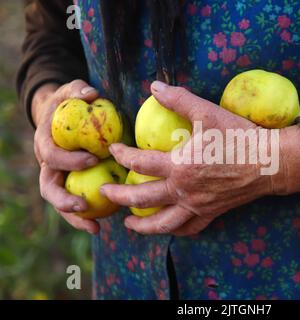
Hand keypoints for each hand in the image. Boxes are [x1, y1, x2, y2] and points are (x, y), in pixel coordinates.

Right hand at [33, 80, 99, 233]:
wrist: (63, 118)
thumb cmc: (70, 104)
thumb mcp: (71, 91)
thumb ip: (78, 90)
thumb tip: (91, 93)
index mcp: (46, 144)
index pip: (51, 156)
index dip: (68, 160)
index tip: (92, 159)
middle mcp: (48, 165)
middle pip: (49, 188)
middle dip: (64, 200)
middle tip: (84, 206)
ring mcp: (59, 178)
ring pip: (61, 203)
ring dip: (75, 218)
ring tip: (95, 228)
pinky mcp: (72, 186)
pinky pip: (78, 203)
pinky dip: (88, 216)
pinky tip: (105, 223)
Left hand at [101, 81, 299, 235]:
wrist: (269, 162)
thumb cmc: (239, 136)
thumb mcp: (208, 112)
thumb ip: (179, 99)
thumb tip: (154, 86)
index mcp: (180, 165)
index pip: (140, 163)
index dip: (122, 155)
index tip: (114, 150)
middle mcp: (184, 190)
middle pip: (142, 198)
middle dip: (119, 197)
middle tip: (104, 193)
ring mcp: (197, 205)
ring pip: (163, 223)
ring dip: (142, 225)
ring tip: (128, 224)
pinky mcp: (211, 213)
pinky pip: (189, 228)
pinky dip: (175, 231)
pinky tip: (167, 228)